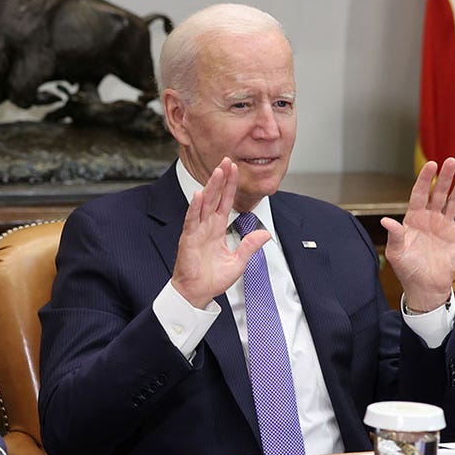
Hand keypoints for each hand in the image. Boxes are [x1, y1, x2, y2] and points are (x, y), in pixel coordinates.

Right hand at [171, 157, 270, 307]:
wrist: (198, 293)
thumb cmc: (212, 279)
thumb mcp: (238, 261)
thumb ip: (250, 245)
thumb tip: (265, 233)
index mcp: (217, 228)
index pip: (225, 201)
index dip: (230, 185)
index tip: (234, 169)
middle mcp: (206, 226)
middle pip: (215, 197)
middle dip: (221, 178)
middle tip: (227, 160)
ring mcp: (197, 231)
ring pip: (204, 204)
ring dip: (210, 187)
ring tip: (217, 171)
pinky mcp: (189, 239)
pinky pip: (192, 220)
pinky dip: (195, 207)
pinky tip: (199, 194)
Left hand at [382, 158, 454, 311]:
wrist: (425, 287)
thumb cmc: (408, 269)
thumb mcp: (397, 253)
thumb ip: (395, 235)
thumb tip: (385, 221)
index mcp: (413, 219)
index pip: (419, 194)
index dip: (424, 180)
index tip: (431, 165)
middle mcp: (429, 218)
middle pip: (438, 194)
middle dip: (444, 178)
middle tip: (451, 161)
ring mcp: (444, 226)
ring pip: (453, 202)